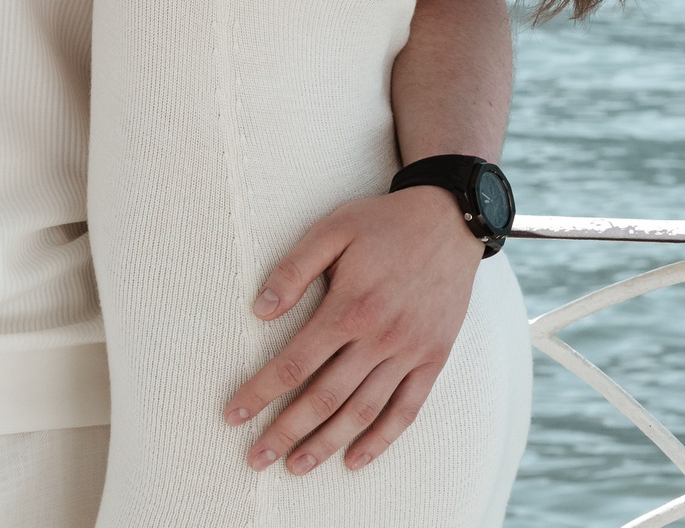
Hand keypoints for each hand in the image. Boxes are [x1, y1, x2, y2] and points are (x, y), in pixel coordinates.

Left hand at [226, 185, 482, 475]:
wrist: (450, 219)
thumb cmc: (382, 223)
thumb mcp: (332, 230)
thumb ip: (294, 269)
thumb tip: (259, 310)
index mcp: (349, 306)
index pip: (294, 363)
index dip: (261, 392)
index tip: (234, 415)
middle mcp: (380, 336)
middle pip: (325, 397)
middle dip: (285, 431)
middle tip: (255, 458)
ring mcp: (410, 351)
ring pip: (363, 411)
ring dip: (327, 443)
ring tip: (296, 466)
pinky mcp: (434, 358)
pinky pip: (407, 409)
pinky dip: (381, 439)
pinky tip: (356, 459)